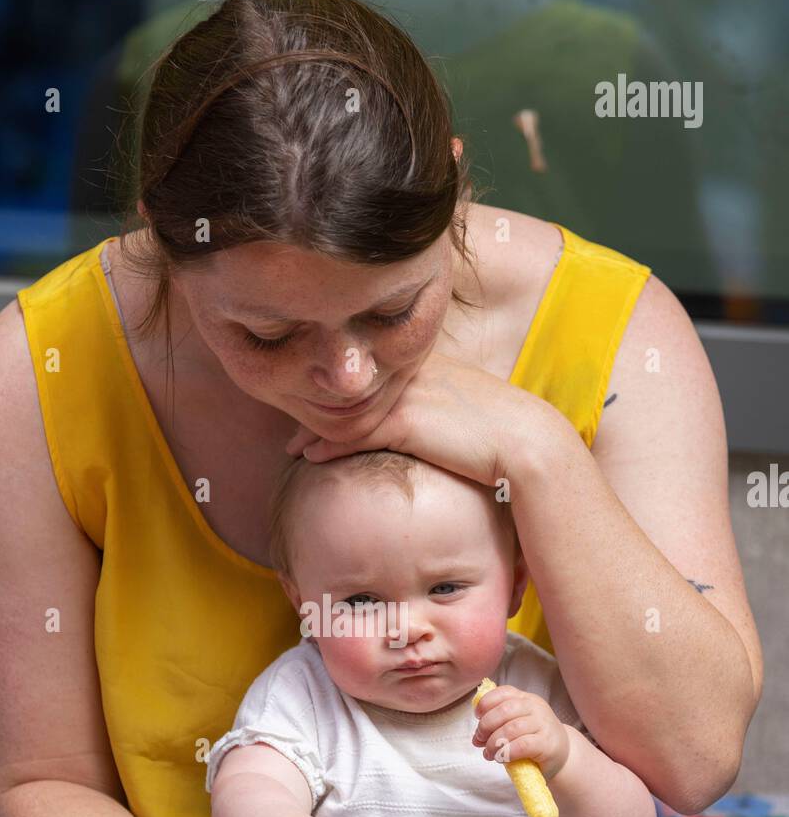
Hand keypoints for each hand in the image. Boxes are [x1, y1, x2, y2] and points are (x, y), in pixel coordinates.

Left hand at [284, 349, 572, 487]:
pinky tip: (309, 456)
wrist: (526, 442)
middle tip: (291, 420)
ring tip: (293, 448)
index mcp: (423, 360)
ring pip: (344, 408)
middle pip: (348, 383)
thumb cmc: (499, 432)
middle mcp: (409, 370)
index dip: (341, 388)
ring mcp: (404, 394)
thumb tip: (419, 427)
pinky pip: (353, 433)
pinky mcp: (404, 422)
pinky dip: (328, 445)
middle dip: (317, 403)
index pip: (369, 366)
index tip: (319, 403)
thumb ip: (434, 408)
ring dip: (314, 428)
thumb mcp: (462, 409)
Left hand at [472, 684, 569, 780]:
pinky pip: (523, 745)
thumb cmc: (533, 740)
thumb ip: (497, 726)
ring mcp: (544, 724)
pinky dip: (507, 752)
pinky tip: (502, 758)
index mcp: (526, 699)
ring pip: (512, 728)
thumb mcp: (515, 726)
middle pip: (505, 710)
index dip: (486, 703)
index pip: (504, 692)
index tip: (477, 717)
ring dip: (494, 742)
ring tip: (489, 753)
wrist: (562, 755)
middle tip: (479, 740)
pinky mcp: (548, 744)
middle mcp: (536, 708)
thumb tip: (476, 738)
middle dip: (486, 725)